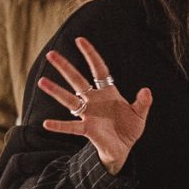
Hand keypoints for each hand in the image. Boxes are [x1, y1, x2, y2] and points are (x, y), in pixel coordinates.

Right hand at [37, 38, 151, 172]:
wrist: (123, 148)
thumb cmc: (129, 128)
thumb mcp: (139, 114)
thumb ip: (143, 102)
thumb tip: (146, 91)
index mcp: (107, 92)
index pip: (98, 69)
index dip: (90, 55)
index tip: (80, 40)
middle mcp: (94, 100)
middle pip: (77, 80)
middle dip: (65, 67)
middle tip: (50, 54)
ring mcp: (88, 113)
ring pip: (69, 99)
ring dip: (56, 91)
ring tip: (42, 81)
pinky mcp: (87, 129)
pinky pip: (71, 126)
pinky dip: (59, 125)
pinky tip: (47, 123)